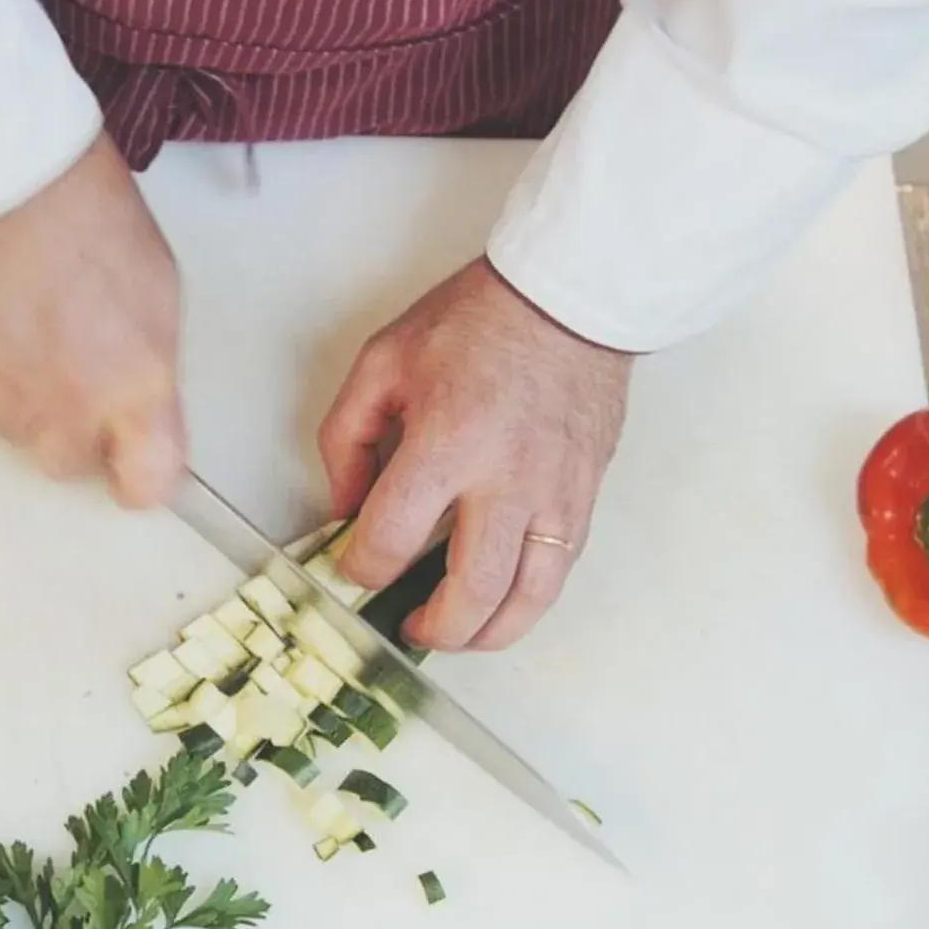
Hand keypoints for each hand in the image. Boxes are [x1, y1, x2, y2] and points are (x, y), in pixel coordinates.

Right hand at [0, 133, 184, 507]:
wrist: (10, 178)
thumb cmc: (92, 219)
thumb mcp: (159, 295)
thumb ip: (151, 371)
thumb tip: (144, 410)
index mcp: (136, 387)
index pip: (148, 483)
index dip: (144, 477)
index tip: (141, 460)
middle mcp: (71, 408)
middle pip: (72, 466)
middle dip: (80, 436)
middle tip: (82, 377)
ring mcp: (9, 398)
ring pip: (21, 434)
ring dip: (33, 404)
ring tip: (39, 334)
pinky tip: (5, 323)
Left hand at [318, 259, 631, 650]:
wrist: (570, 295)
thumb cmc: (477, 320)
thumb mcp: (382, 362)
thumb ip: (346, 439)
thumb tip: (344, 507)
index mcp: (446, 443)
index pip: (391, 540)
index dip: (361, 568)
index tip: (354, 566)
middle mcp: (506, 479)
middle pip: (470, 593)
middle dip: (433, 628)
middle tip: (410, 624)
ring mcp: (554, 493)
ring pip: (527, 600)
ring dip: (486, 633)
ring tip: (457, 631)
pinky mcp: (584, 495)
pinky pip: (559, 571)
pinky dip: (526, 601)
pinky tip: (499, 601)